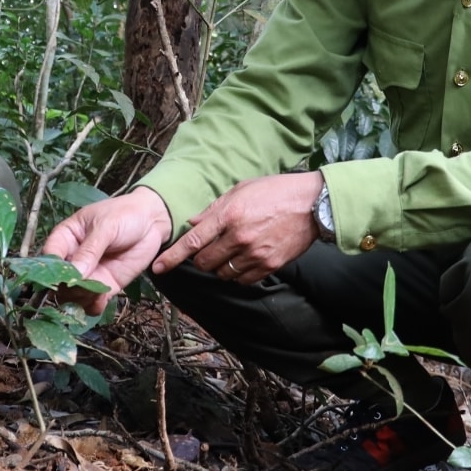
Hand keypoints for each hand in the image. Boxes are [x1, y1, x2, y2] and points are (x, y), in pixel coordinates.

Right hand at [41, 187, 172, 314]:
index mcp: (66, 237)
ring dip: (80, 298)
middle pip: (59, 281)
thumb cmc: (124, 215)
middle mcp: (73, 258)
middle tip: (83, 285)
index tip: (62, 276)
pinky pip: (92, 303)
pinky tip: (101, 300)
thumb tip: (75, 274)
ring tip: (95, 293)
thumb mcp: (106, 227)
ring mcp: (88, 274)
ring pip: (73, 295)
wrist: (152, 221)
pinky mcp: (105, 285)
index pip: (49, 255)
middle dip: (68, 287)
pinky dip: (93, 306)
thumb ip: (90, 250)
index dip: (51, 268)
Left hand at [151, 171, 323, 285]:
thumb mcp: (240, 190)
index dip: (172, 257)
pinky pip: (242, 280)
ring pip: (222, 273)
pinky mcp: (269, 265)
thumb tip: (192, 222)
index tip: (158, 267)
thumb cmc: (275, 191)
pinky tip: (243, 260)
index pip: (193, 241)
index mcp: (229, 214)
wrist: (312, 204)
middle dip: (200, 259)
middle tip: (207, 251)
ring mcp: (255, 254)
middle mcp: (239, 237)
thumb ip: (214, 208)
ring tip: (229, 252)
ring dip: (219, 267)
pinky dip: (237, 274)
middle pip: (204, 262)